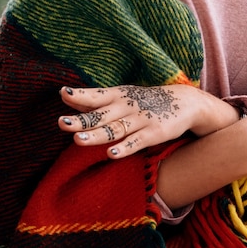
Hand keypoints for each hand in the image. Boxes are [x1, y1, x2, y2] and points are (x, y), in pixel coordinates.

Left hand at [58, 84, 238, 158]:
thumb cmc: (145, 101)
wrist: (184, 102)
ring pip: (114, 130)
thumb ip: (97, 100)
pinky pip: (136, 142)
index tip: (63, 93)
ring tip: (77, 140)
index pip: (96, 96)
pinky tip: (111, 154)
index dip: (80, 96)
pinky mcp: (154, 133)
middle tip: (62, 123)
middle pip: (100, 115)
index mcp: (119, 95)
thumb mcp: (123, 95)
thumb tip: (66, 95)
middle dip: (81, 120)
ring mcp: (140, 120)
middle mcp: (127, 106)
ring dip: (96, 135)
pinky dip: (124, 148)